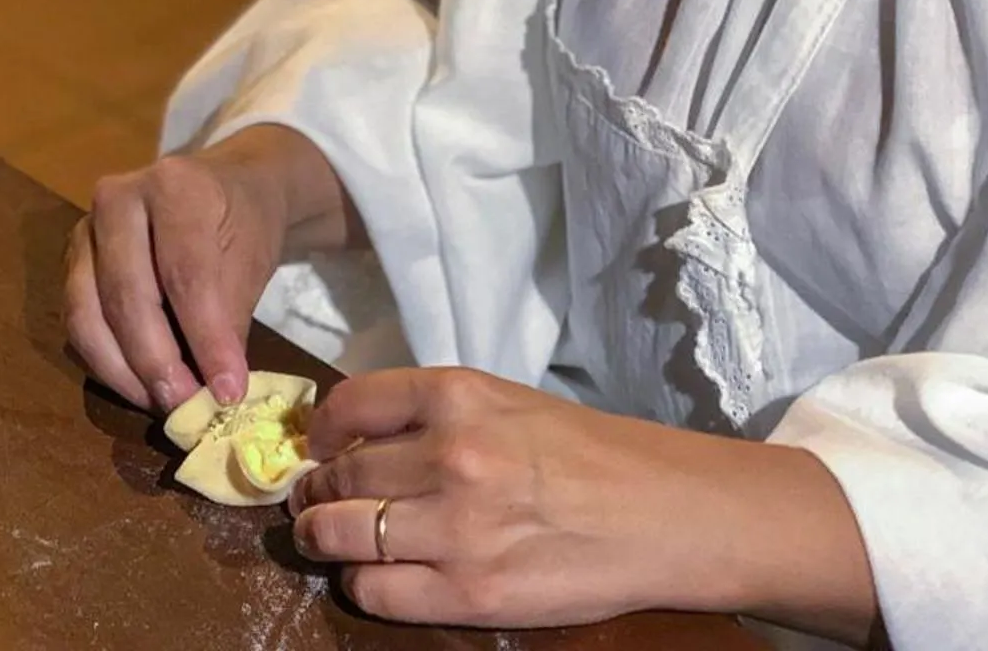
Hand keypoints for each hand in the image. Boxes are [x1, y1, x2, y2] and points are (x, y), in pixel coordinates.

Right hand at [64, 125, 343, 412]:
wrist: (218, 190)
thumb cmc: (240, 224)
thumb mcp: (251, 261)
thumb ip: (229, 319)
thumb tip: (215, 390)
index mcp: (173, 186)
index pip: (186, 274)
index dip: (205, 339)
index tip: (228, 391)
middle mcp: (117, 199)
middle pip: (127, 295)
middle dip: (157, 362)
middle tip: (187, 408)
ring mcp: (86, 229)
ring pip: (87, 313)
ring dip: (123, 371)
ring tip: (163, 404)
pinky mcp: (71, 261)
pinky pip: (78, 322)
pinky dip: (106, 363)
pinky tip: (139, 386)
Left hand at [289, 368, 877, 641]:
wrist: (667, 514)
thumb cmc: (591, 454)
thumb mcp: (508, 403)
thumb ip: (434, 414)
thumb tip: (353, 436)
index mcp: (458, 395)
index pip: (348, 404)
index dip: (323, 431)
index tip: (320, 446)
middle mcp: (449, 454)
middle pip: (338, 474)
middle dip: (320, 489)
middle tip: (321, 499)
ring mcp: (457, 527)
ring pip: (338, 532)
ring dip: (324, 537)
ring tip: (332, 538)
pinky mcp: (470, 593)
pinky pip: (373, 590)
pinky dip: (361, 584)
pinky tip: (376, 576)